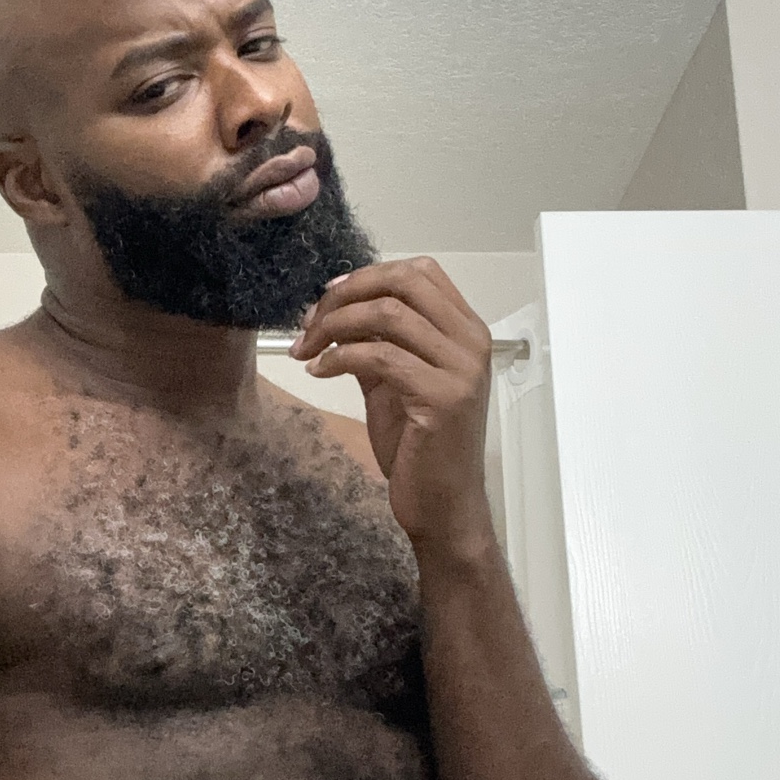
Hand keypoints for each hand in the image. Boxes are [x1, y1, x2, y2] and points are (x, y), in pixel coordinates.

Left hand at [289, 258, 495, 563]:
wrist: (444, 507)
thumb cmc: (421, 448)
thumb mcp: (394, 383)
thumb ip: (376, 343)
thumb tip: (337, 312)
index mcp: (466, 332)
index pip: (419, 272)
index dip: (368, 275)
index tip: (328, 296)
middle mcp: (471, 342)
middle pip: (404, 282)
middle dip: (347, 294)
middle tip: (310, 321)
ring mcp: (462, 369)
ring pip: (388, 314)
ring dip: (334, 325)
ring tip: (307, 349)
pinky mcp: (442, 398)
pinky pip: (379, 356)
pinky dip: (339, 357)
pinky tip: (319, 372)